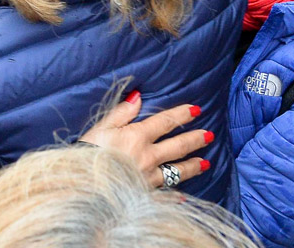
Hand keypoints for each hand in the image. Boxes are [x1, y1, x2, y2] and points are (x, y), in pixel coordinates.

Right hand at [79, 92, 211, 187]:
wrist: (84, 186)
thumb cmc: (88, 153)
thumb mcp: (101, 127)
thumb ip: (121, 112)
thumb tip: (138, 96)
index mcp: (137, 137)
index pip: (165, 122)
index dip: (181, 115)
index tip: (196, 110)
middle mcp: (148, 157)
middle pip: (178, 147)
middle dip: (195, 140)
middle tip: (209, 135)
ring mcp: (149, 178)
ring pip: (177, 171)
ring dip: (192, 166)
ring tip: (205, 163)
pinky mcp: (145, 195)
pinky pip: (165, 195)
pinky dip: (175, 196)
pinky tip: (183, 196)